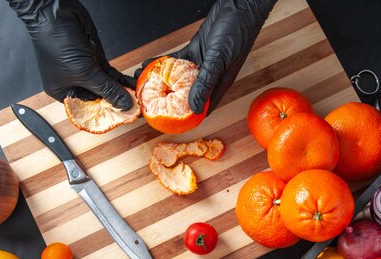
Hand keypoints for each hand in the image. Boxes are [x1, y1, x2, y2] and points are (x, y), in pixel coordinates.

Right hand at [7, 0, 134, 108]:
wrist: (57, 14)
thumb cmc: (57, 43)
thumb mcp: (86, 73)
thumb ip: (107, 89)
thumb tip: (123, 103)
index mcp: (62, 91)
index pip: (87, 107)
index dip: (105, 111)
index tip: (123, 114)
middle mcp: (73, 83)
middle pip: (99, 97)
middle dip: (115, 100)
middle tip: (133, 106)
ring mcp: (86, 71)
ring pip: (106, 85)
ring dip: (121, 90)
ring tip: (136, 97)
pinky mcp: (95, 60)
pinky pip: (110, 74)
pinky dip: (121, 80)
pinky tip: (132, 86)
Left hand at [138, 0, 276, 113]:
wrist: (239, 7)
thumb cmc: (235, 34)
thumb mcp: (218, 61)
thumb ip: (206, 83)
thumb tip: (194, 107)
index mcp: (219, 85)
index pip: (202, 109)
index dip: (186, 118)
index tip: (168, 124)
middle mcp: (209, 78)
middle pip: (185, 95)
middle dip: (167, 100)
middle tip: (148, 103)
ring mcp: (200, 65)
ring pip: (177, 79)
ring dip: (160, 81)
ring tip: (141, 83)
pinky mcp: (194, 52)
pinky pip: (175, 61)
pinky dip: (162, 63)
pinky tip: (148, 65)